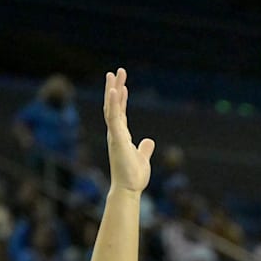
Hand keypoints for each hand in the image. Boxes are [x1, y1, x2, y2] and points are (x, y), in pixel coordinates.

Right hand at [103, 68, 154, 192]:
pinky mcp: (117, 138)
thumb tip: (148, 142)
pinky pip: (114, 118)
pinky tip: (114, 91)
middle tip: (116, 72)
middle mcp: (116, 133)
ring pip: (111, 108)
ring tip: (112, 74)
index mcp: (121, 136)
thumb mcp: (142, 158)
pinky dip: (113, 104)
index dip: (120, 98)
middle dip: (114, 88)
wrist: (129, 189)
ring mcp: (115, 135)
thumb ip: (144, 148)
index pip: (120, 112)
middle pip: (113, 106)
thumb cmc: (133, 176)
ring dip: (112, 90)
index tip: (121, 85)